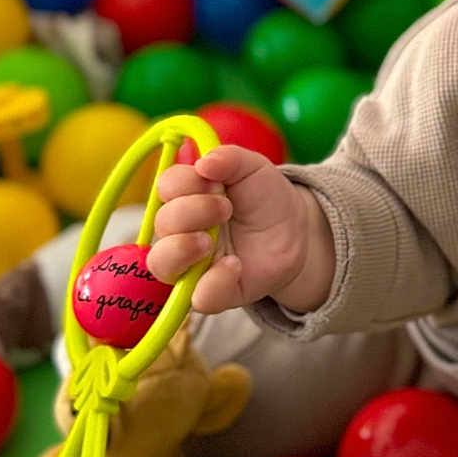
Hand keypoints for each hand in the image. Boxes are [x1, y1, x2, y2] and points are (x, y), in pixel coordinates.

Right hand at [147, 146, 324, 313]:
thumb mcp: (254, 168)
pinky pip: (197, 298)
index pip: (166, 187)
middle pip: (162, 223)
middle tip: (226, 208)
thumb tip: (203, 162)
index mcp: (187, 196)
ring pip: (161, 264)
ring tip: (210, 241)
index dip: (185, 182)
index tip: (215, 180)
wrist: (295, 231)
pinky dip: (213, 282)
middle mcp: (182, 230)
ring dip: (182, 249)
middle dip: (192, 211)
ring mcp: (193, 263)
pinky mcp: (213, 290)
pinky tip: (235, 265)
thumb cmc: (265, 198)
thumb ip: (231, 158)